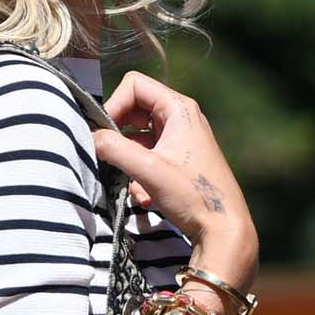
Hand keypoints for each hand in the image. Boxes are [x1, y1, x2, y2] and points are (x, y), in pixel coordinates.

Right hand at [92, 70, 259, 284]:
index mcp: (180, 109)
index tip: (104, 133)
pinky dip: (139, 173)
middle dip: (117, 133)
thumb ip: (113, 148)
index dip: (114, 104)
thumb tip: (89, 137)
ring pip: (138, 136)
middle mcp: (182, 119)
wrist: (224, 230)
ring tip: (131, 181)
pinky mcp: (180, 161)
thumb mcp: (148, 169)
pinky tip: (144, 196)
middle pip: (134, 109)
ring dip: (127, 158)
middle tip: (108, 155)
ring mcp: (182, 140)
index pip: (134, 85)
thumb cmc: (193, 195)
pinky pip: (148, 156)